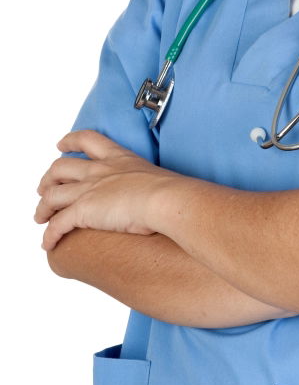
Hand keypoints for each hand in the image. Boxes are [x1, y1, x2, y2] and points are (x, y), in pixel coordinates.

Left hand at [35, 130, 180, 250]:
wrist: (166, 200)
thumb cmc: (171, 192)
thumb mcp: (158, 179)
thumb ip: (151, 185)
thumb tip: (161, 198)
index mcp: (119, 158)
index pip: (89, 140)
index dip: (71, 140)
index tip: (61, 144)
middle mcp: (100, 170)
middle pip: (61, 167)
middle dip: (49, 178)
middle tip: (44, 187)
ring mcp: (89, 189)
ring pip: (52, 195)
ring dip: (43, 207)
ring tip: (40, 217)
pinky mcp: (83, 211)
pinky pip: (57, 224)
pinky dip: (49, 235)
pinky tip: (47, 244)